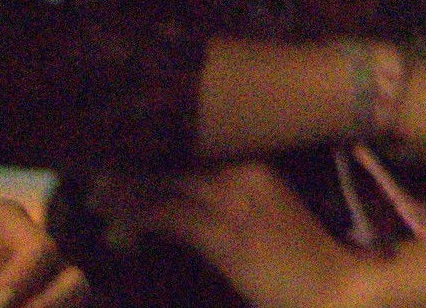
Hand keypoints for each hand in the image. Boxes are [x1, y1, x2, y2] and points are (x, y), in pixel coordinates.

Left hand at [119, 163, 375, 307]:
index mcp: (261, 161)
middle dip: (132, 160)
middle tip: (95, 167)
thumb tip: (187, 183)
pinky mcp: (220, 235)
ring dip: (123, 187)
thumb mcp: (270, 207)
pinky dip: (132, 214)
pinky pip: (163, 215)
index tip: (124, 145)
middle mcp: (246, 171)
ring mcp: (233, 201)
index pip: (198, 139)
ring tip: (94, 193)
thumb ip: (234, 190)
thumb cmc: (303, 250)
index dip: (157, 142)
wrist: (331, 286)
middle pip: (175, 155)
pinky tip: (109, 216)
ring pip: (163, 182)